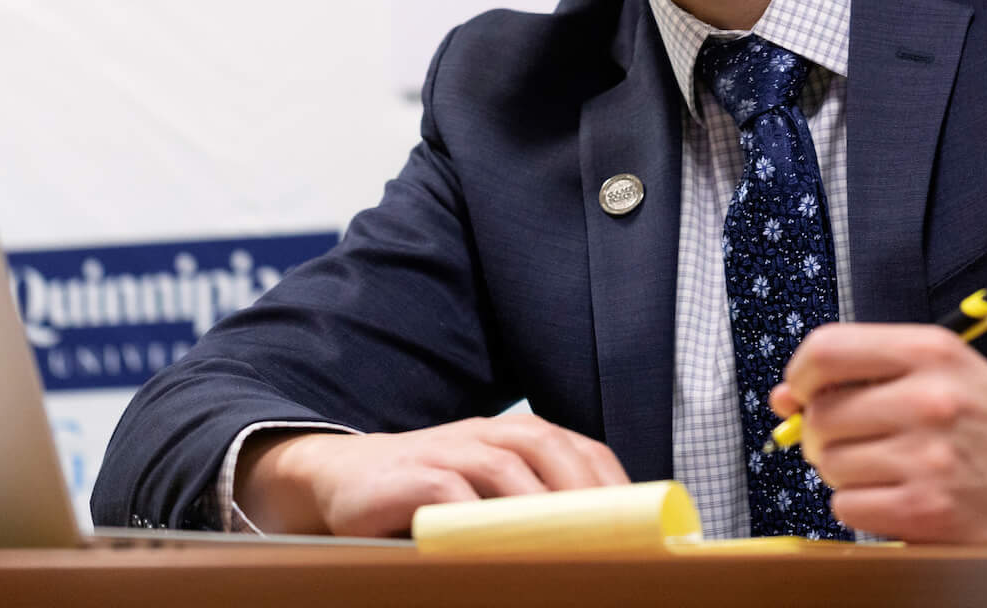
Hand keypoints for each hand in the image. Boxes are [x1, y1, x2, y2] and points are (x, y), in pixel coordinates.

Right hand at [233, 416, 629, 536]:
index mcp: (517, 436)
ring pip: (507, 467)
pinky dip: (477, 515)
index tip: (645, 523)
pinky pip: (451, 491)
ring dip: (541, 506)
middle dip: (588, 490)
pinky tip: (496, 545)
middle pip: (551, 449)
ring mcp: (449, 450)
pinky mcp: (412, 476)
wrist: (342, 479)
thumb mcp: (488, 498)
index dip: (615, 482)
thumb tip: (598, 551)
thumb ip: (532, 512)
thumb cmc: (428, 496)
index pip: (581, 449)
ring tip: (570, 545)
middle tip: (616, 537)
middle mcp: (488, 434)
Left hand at [771, 323, 986, 562]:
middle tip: (857, 440)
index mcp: (931, 351)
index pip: (827, 349)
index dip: (800, 375)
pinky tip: (896, 496)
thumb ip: (862, 371)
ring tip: (887, 467)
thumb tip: (783, 397)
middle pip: (821, 415)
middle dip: (824, 433)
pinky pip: (847, 506)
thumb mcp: (939, 369)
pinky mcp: (926, 512)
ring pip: (829, 464)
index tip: (801, 392)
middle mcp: (931, 399)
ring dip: (844, 471)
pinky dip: (860, 505)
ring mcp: (929, 458)